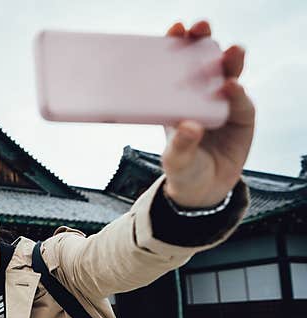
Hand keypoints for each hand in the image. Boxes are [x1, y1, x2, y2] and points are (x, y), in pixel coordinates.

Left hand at [161, 20, 254, 207]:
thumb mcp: (174, 160)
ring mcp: (224, 104)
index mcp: (178, 100)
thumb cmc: (183, 169)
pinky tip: (232, 87)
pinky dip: (237, 94)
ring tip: (229, 53)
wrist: (204, 190)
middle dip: (204, 42)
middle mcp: (201, 96)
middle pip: (205, 62)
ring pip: (228, 75)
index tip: (176, 29)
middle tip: (201, 28)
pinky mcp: (242, 117)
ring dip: (229, 62)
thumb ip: (180, 145)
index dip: (178, 46)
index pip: (177, 67)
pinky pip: (241, 102)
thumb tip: (189, 126)